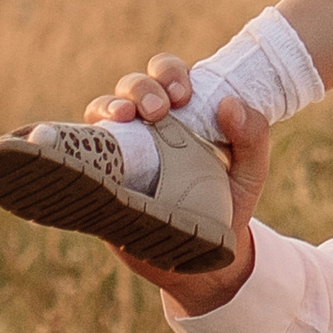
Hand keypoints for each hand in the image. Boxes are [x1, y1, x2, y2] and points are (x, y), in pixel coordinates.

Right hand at [82, 55, 271, 317]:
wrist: (201, 259)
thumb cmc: (226, 206)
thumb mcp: (249, 173)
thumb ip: (252, 137)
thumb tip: (230, 103)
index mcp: (182, 112)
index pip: (168, 75)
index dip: (170, 74)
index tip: (183, 94)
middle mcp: (146, 124)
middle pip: (132, 85)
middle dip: (142, 88)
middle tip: (159, 110)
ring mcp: (121, 148)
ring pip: (102, 108)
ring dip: (110, 105)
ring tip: (125, 117)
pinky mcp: (101, 175)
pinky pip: (81, 149)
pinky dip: (80, 138)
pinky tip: (88, 141)